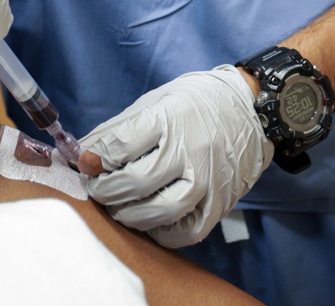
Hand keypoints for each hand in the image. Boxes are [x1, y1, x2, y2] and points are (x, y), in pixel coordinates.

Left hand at [78, 65, 272, 247]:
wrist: (250, 108)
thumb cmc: (196, 102)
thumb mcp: (157, 100)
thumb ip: (120, 127)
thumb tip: (85, 152)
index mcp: (170, 117)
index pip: (122, 145)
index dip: (96, 158)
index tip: (84, 162)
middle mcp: (189, 149)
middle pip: (135, 181)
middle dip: (105, 190)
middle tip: (96, 188)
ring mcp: (207, 179)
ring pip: (159, 211)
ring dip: (129, 215)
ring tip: (118, 207)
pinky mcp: (220, 202)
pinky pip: (186, 231)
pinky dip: (161, 233)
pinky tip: (149, 221)